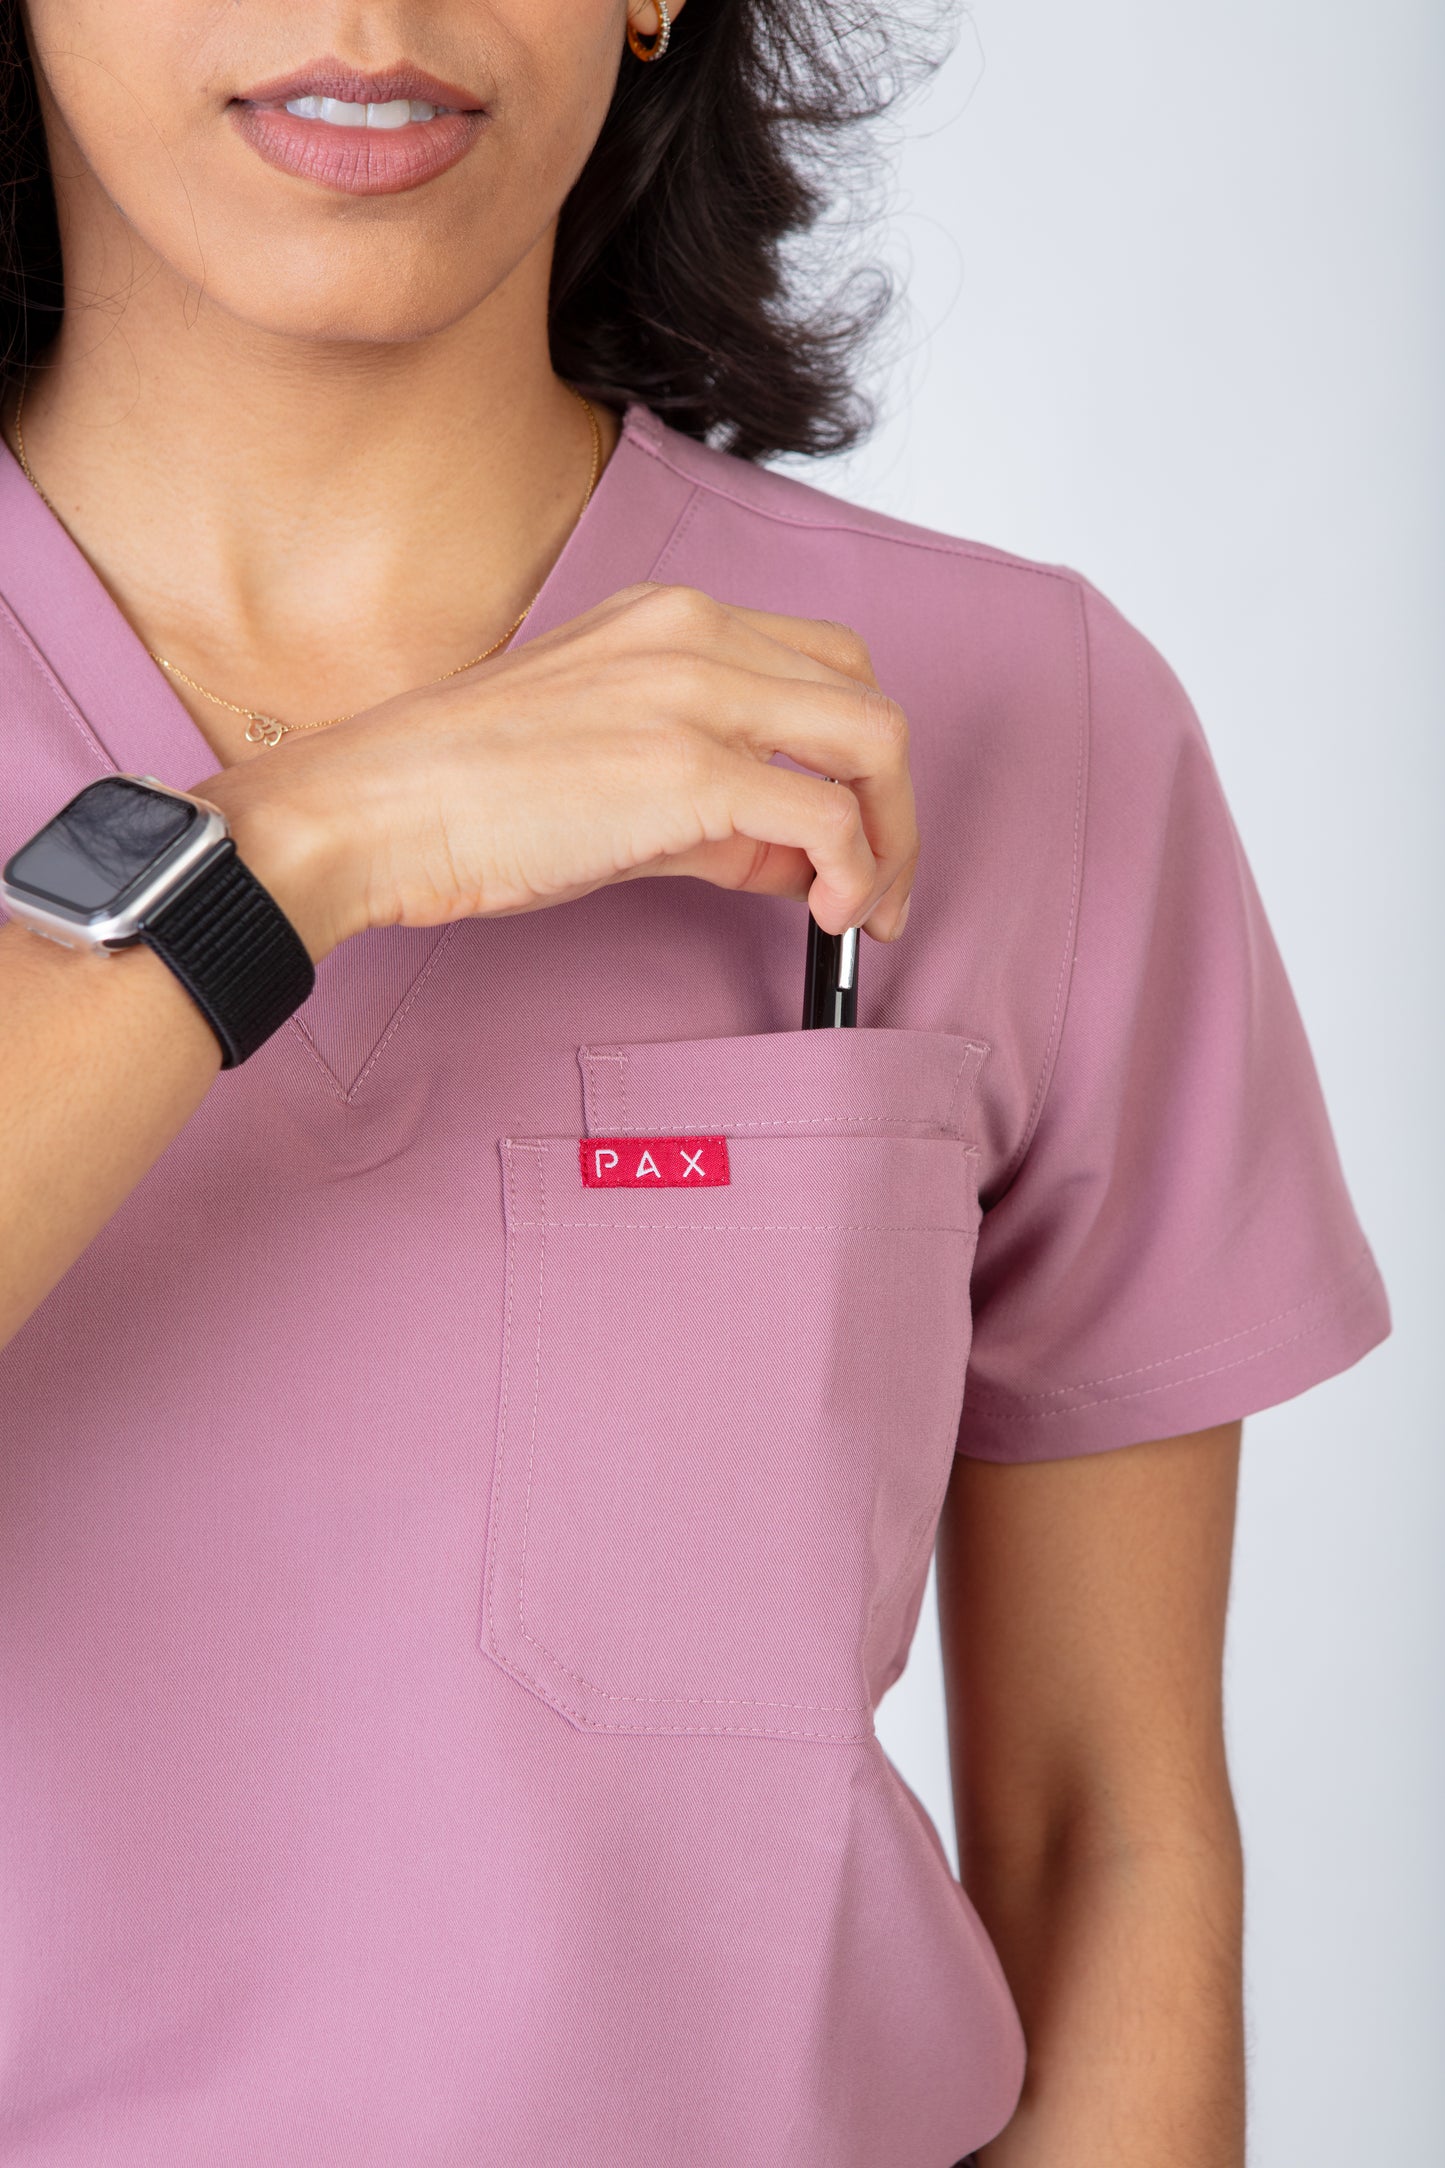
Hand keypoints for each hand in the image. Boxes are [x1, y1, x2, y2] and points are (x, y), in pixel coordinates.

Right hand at [197, 584, 917, 964]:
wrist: (374, 809)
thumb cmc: (466, 799)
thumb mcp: (611, 777)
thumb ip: (715, 807)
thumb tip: (802, 860)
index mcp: (671, 620)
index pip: (821, 665)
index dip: (854, 758)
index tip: (849, 841)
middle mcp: (696, 634)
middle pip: (865, 694)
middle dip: (895, 799)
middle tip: (879, 887)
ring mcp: (696, 691)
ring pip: (873, 739)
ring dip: (891, 835)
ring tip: (862, 910)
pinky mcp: (688, 766)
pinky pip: (827, 814)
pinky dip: (854, 870)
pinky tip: (827, 914)